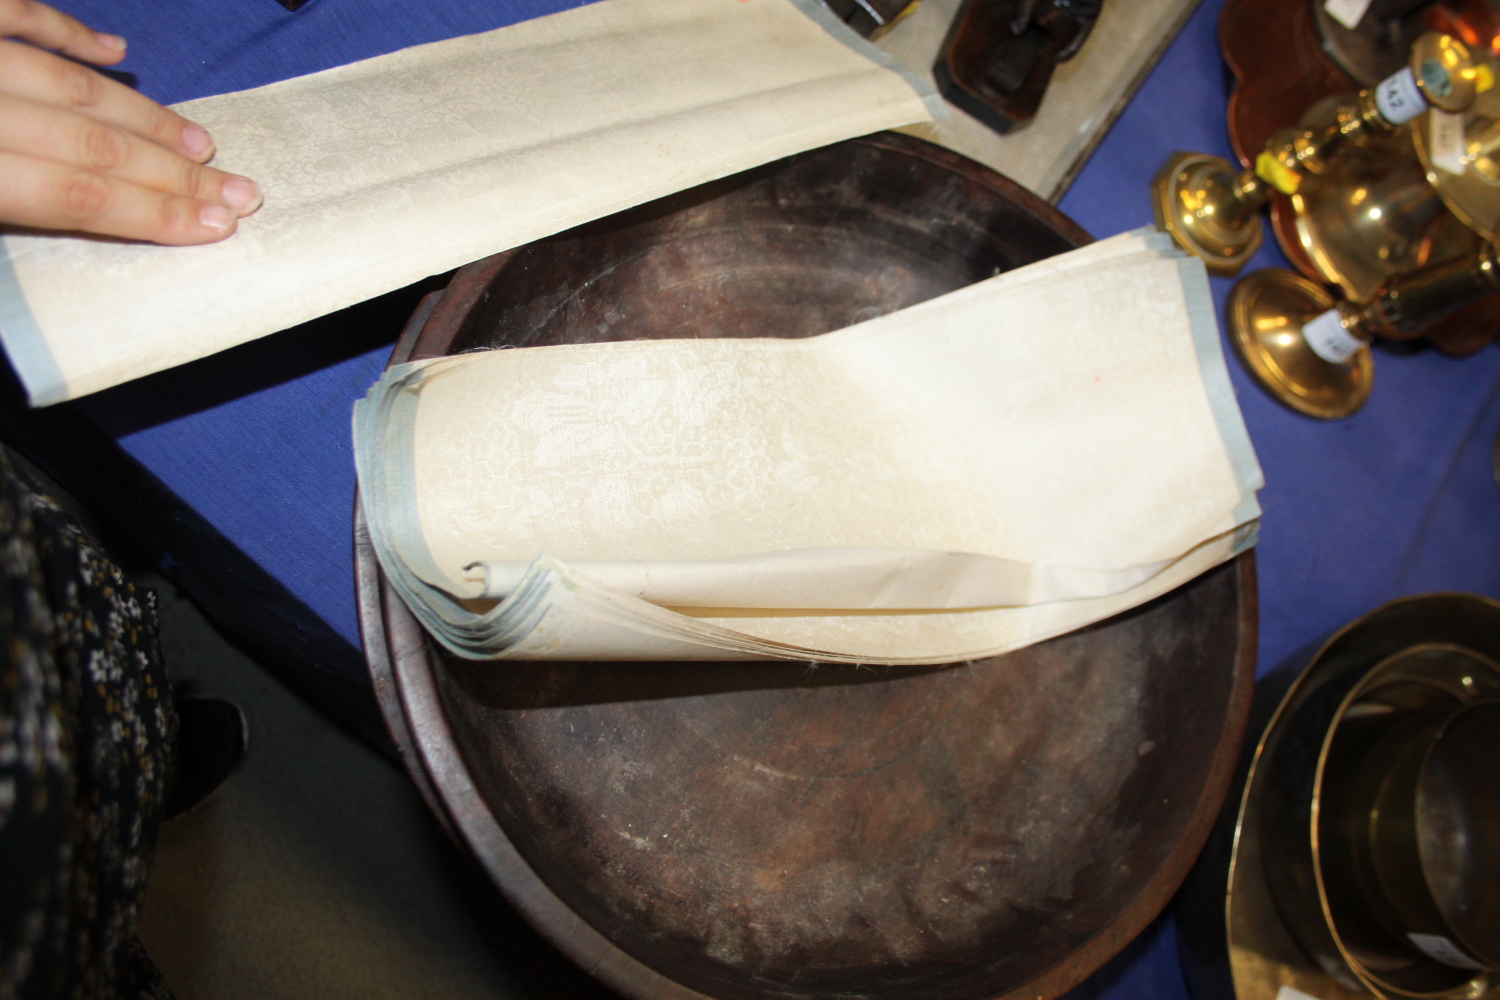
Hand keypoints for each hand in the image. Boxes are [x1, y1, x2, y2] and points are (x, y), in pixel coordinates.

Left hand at [0, 0, 260, 244]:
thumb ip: (12, 214)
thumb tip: (81, 225)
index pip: (78, 195)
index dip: (153, 212)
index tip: (215, 225)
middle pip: (91, 142)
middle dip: (174, 172)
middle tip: (238, 192)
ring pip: (68, 82)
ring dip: (142, 116)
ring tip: (200, 143)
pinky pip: (13, 15)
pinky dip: (63, 29)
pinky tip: (112, 50)